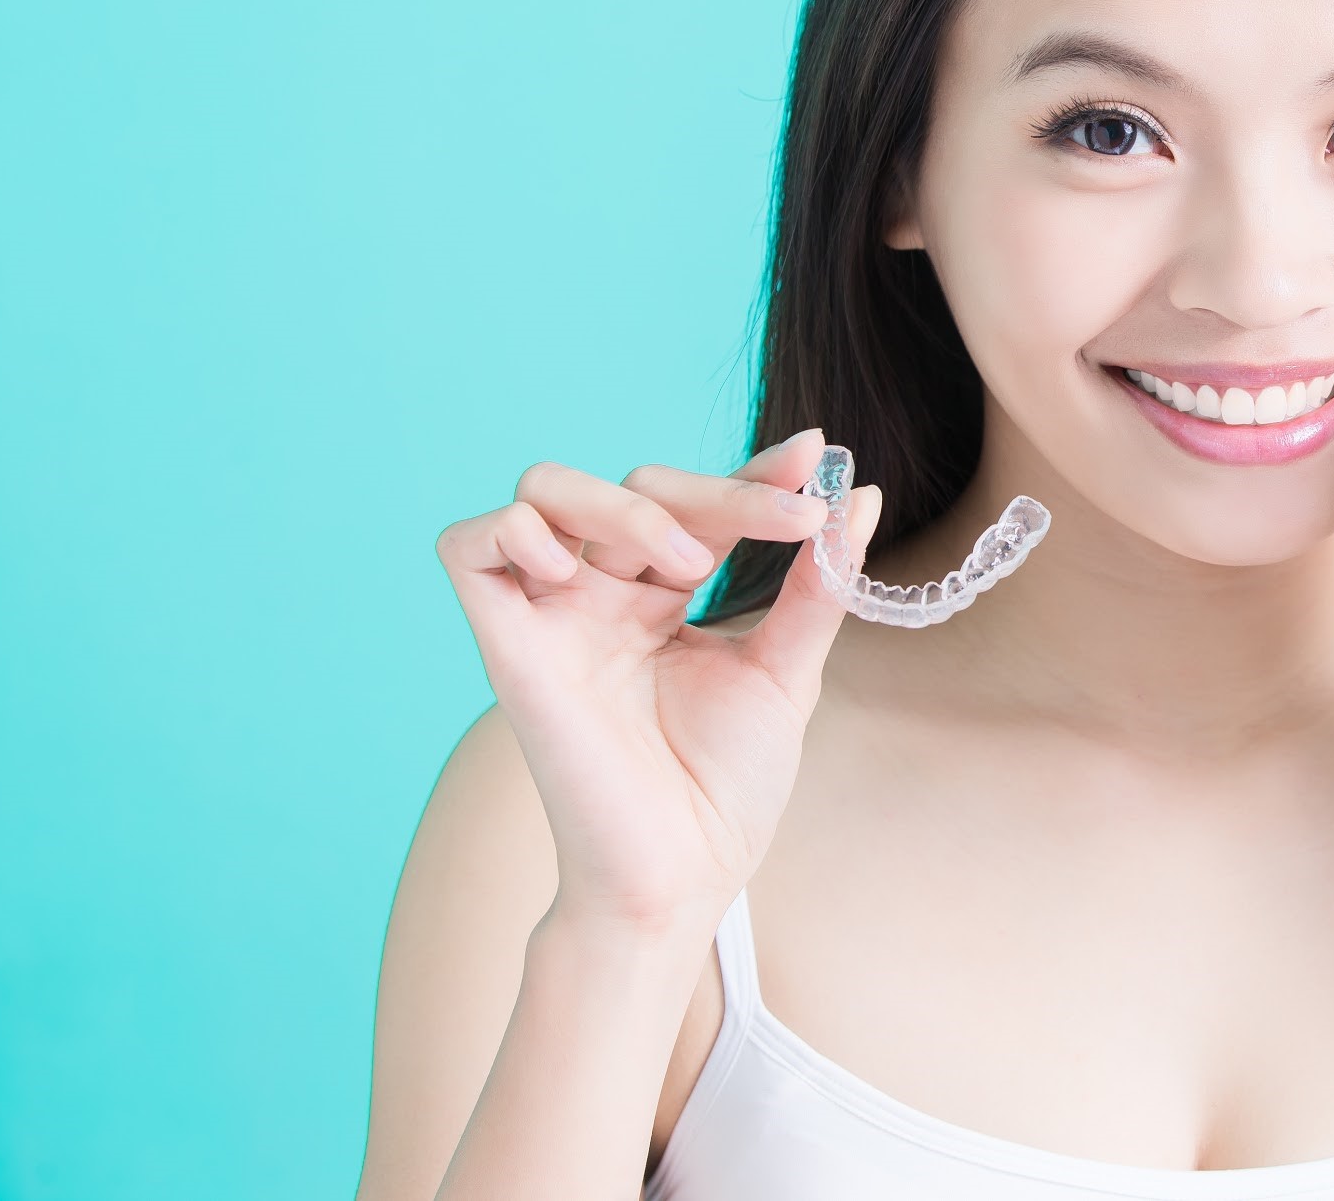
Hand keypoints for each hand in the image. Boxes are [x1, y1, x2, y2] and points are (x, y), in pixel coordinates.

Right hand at [433, 429, 879, 933]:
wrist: (682, 874)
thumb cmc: (724, 790)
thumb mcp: (786, 671)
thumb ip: (816, 584)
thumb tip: (862, 499)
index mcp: (663, 595)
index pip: (699, 499)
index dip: (754, 472)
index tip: (817, 459)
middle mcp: (603, 593)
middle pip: (638, 484)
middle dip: (721, 493)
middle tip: (791, 522)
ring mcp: (553, 613)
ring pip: (548, 488)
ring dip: (625, 504)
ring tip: (688, 563)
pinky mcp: (507, 645)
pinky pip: (471, 545)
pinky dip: (517, 532)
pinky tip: (578, 577)